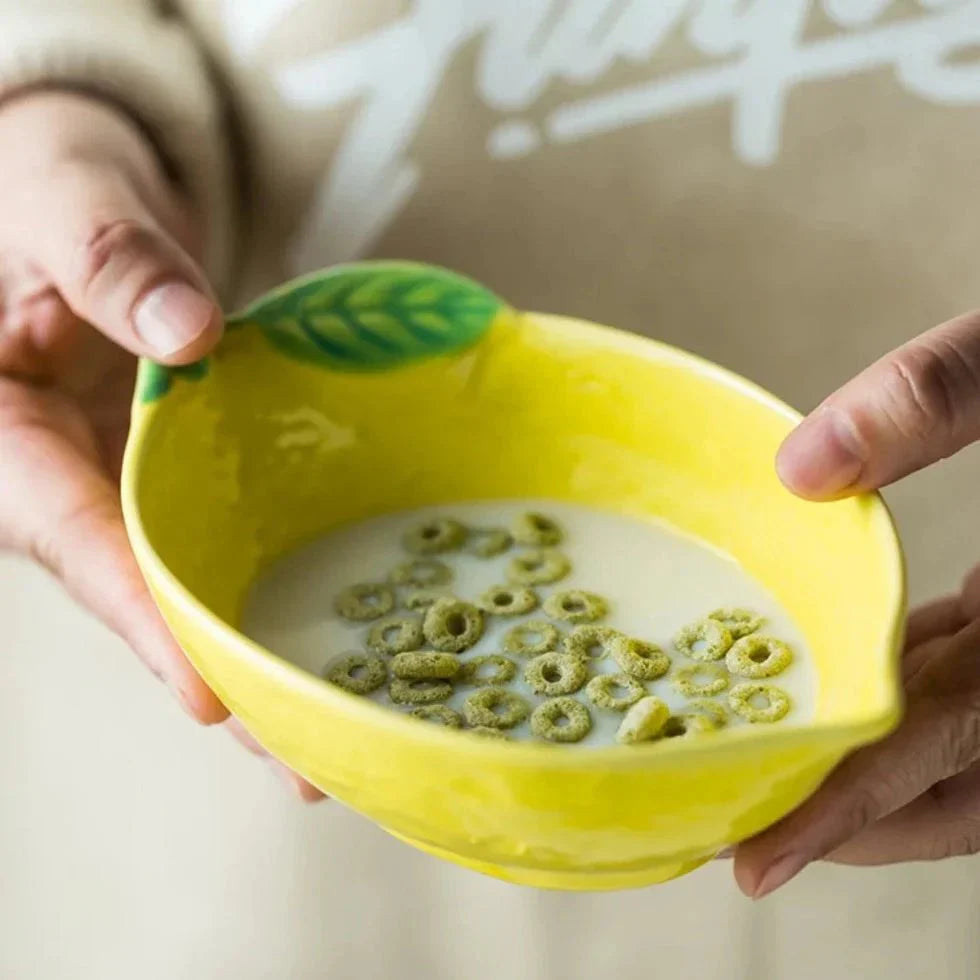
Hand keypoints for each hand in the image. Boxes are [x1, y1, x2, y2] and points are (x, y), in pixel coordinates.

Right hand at [0, 91, 321, 799]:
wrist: (67, 206)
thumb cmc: (43, 191)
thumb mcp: (63, 201)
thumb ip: (110, 260)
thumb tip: (189, 331)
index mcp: (4, 432)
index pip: (75, 535)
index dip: (142, 616)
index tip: (209, 693)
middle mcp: (63, 480)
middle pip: (139, 596)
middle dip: (220, 680)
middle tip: (305, 763)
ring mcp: (121, 486)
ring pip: (181, 588)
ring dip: (253, 664)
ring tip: (332, 745)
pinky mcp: (168, 477)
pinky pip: (213, 544)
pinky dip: (262, 595)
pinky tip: (324, 646)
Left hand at [733, 309, 979, 894]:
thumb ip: (935, 397)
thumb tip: (800, 466)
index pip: (936, 742)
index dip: (844, 807)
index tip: (758, 860)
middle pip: (946, 788)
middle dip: (840, 816)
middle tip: (734, 826)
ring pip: (959, 760)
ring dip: (868, 773)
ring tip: (771, 772)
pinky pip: (968, 703)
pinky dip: (904, 712)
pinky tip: (844, 690)